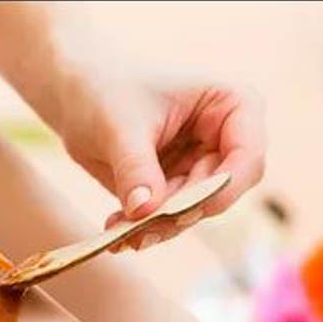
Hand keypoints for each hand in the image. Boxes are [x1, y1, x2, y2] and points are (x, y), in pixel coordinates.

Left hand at [56, 59, 266, 251]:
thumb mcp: (119, 124)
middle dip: (179, 212)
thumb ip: (136, 168)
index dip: (221, 188)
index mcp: (233, 104)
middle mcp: (227, 140)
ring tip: (118, 233)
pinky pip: (171, 220)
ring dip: (158, 227)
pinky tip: (115, 231)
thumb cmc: (104, 88)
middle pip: (220, 192)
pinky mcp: (180, 189)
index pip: (248, 157)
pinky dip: (145, 228)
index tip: (180, 209)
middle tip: (138, 229)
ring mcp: (205, 167)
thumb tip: (144, 210)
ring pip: (195, 213)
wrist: (75, 93)